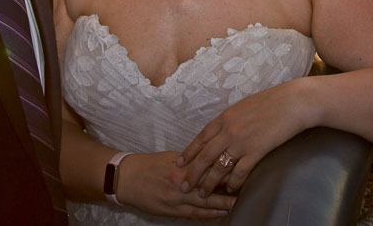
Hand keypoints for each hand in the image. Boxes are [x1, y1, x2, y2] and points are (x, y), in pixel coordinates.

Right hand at [117, 151, 234, 218]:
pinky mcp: (172, 211)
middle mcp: (180, 183)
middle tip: (245, 186)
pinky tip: (221, 214)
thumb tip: (209, 159)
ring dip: (222, 203)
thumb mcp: (171, 157)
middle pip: (209, 186)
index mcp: (181, 166)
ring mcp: (176, 199)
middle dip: (228, 187)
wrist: (126, 180)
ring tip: (238, 201)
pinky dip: (209, 215)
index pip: (208, 167)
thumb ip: (190, 161)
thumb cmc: (149, 165)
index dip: (224, 168)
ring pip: (204, 203)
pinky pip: (194, 215)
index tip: (239, 166)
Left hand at [178, 79, 311, 195]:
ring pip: (219, 167)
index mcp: (225, 118)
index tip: (179, 163)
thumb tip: (224, 129)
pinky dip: (233, 182)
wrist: (292, 103)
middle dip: (192, 173)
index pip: (201, 138)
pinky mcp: (256, 151)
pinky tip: (230, 190)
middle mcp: (228, 130)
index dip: (189, 152)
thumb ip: (232, 120)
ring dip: (209, 183)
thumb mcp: (244, 107)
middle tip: (184, 186)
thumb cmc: (271, 102)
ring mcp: (241, 142)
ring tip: (203, 194)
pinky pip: (240, 172)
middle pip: (205, 156)